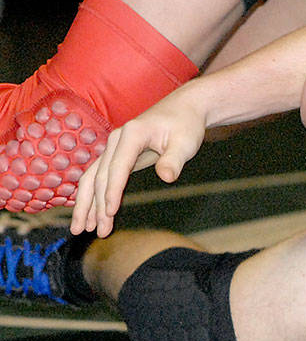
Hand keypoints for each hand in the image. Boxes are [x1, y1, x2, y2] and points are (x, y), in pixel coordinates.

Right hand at [71, 89, 208, 236]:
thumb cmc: (186, 125)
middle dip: (96, 206)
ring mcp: (114, 147)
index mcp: (131, 134)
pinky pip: (99, 177)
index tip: (110, 212)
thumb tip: (166, 177)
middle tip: (95, 231)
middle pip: (100, 176)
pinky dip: (92, 195)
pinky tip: (89, 214)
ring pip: (93, 178)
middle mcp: (116, 140)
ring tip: (83, 229)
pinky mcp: (117, 155)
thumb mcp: (186, 142)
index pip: (117, 167)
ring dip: (87, 204)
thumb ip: (174, 159)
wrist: (185, 109)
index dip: (112, 191)